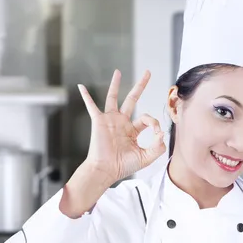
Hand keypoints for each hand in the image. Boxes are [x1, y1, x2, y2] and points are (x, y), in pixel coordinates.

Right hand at [78, 69, 165, 183]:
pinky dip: (86, 96)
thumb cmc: (123, 166)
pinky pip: (91, 106)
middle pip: (132, 99)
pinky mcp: (99, 121)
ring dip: (115, 84)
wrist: (106, 170)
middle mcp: (121, 122)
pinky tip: (81, 87)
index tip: (157, 133)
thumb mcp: (146, 157)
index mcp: (132, 130)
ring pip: (113, 98)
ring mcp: (110, 120)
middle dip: (140, 86)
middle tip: (148, 72)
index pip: (147, 119)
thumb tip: (162, 133)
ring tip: (118, 72)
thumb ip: (158, 147)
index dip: (154, 123)